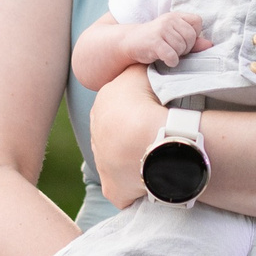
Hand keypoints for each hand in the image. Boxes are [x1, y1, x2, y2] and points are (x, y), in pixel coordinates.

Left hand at [90, 67, 164, 206]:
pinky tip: (156, 183)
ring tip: (160, 160)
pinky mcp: (113, 189)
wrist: (152, 139)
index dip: (137, 113)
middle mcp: (96, 136)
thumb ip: (140, 69)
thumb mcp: (142, 73)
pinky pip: (126, 191)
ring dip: (136, 163)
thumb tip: (144, 64)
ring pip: (120, 164)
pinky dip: (139, 188)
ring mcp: (103, 165)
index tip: (154, 116)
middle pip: (115, 138)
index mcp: (101, 108)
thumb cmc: (149, 103)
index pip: (117, 110)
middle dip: (132, 139)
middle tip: (157, 139)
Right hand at [128, 12, 209, 69]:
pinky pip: (171, 55)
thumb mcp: (174, 37)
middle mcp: (169, 20)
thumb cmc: (156, 41)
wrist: (130, 42)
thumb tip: (210, 44)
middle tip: (176, 51)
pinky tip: (165, 60)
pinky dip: (171, 61)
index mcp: (176, 16)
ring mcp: (161, 30)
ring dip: (177, 55)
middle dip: (186, 48)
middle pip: (191, 36)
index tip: (184, 40)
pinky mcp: (154, 42)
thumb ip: (193, 41)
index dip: (195, 34)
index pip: (197, 21)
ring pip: (181, 47)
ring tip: (168, 54)